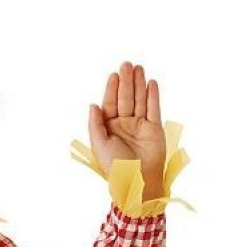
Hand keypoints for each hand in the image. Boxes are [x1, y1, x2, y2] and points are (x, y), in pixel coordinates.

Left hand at [88, 61, 167, 198]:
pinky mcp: (154, 129)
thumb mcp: (99, 145)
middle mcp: (124, 125)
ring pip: (139, 100)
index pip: (110, 104)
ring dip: (139, 84)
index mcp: (109, 129)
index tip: (114, 75)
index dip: (112, 89)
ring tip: (138, 68)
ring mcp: (140, 126)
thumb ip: (95, 125)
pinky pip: (154, 109)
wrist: (137, 181)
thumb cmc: (116, 167)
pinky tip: (151, 83)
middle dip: (126, 82)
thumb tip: (92, 105)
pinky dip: (153, 96)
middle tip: (126, 65)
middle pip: (125, 99)